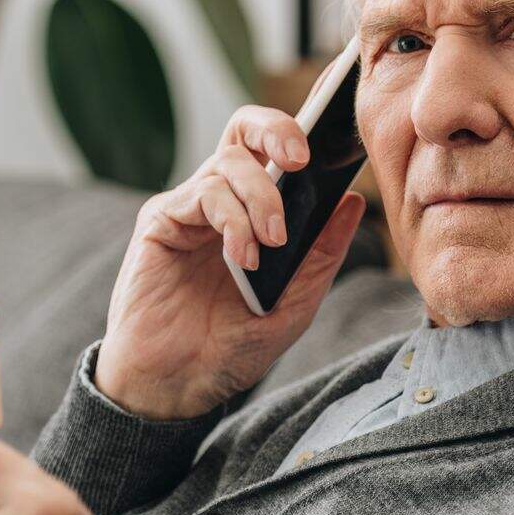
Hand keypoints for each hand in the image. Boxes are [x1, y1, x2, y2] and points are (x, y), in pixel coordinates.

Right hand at [94, 96, 369, 418]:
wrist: (178, 385)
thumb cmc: (229, 349)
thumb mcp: (294, 303)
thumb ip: (321, 254)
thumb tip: (352, 201)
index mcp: (251, 214)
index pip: (274, 152)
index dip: (303, 133)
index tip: (335, 137)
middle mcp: (218, 202)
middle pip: (244, 129)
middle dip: (278, 130)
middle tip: (301, 160)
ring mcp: (188, 209)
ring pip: (229, 161)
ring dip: (261, 199)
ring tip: (271, 246)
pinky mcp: (161, 221)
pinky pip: (204, 194)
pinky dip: (233, 220)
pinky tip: (242, 258)